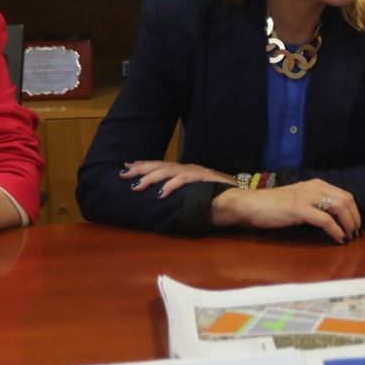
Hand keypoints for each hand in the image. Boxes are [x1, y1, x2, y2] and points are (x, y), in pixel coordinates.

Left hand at [120, 161, 234, 197]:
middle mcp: (189, 168)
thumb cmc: (220, 198)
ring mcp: (196, 172)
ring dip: (151, 178)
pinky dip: (170, 186)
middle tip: (123, 174)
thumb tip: (164, 199)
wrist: (242, 197)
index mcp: (187, 170)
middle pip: (160, 165)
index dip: (144, 165)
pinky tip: (160, 193)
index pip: (161, 165)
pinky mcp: (203, 179)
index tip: (127, 167)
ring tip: (136, 186)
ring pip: (168, 171)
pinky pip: (183, 181)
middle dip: (140, 169)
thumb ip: (183, 193)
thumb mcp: (197, 192)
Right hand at [212, 179, 359, 243]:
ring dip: (349, 224)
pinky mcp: (299, 209)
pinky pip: (325, 220)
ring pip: (339, 207)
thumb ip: (314, 203)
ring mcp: (306, 197)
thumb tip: (332, 216)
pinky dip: (336, 230)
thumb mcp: (299, 199)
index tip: (356, 224)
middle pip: (346, 200)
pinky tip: (339, 239)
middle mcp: (314, 187)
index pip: (345, 194)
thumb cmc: (273, 205)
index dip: (354, 210)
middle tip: (356, 233)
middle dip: (355, 217)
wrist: (251, 204)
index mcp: (316, 184)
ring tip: (350, 236)